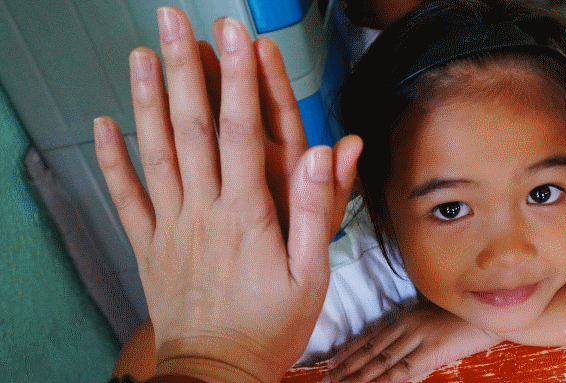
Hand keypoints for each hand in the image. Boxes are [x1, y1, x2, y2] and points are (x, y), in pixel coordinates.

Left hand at [94, 7, 360, 382]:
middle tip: (176, 23)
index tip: (236, 37)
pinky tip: (104, 125)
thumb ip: (314, 212)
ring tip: (142, 54)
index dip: (241, 79)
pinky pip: (126, 197)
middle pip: (193, 127)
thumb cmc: (270, 326)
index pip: (243, 131)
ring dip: (147, 99)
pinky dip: (112, 159)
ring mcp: (171, 225)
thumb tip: (324, 156)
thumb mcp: (312, 275)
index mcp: (248, 214)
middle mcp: (204, 210)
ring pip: (156, 151)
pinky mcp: (149, 245)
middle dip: (186, 68)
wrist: (217, 371)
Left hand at [326, 301, 499, 382]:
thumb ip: (412, 334)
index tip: (332, 362)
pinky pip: (402, 369)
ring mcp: (417, 338)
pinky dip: (384, 379)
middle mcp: (406, 326)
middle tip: (327, 378)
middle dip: (347, 366)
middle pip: (370, 350)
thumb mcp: (431, 321)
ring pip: (381, 360)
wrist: (489, 314)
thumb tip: (396, 350)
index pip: (370, 337)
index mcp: (405, 317)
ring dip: (358, 376)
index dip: (349, 351)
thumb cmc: (462, 318)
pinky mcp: (431, 350)